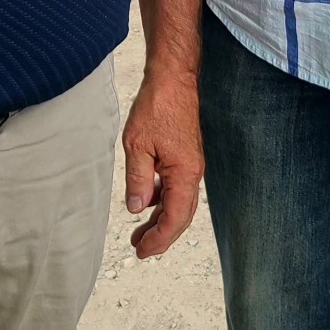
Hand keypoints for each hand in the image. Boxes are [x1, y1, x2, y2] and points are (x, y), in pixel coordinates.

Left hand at [121, 69, 202, 258]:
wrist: (173, 79)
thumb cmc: (157, 106)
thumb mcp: (137, 145)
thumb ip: (138, 180)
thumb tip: (137, 209)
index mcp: (184, 174)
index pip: (174, 219)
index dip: (159, 240)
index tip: (141, 251)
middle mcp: (193, 173)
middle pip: (181, 216)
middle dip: (161, 236)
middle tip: (139, 249)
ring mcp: (191, 164)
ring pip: (179, 203)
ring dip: (161, 219)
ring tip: (139, 231)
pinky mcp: (186, 156)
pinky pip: (177, 187)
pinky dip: (163, 200)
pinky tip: (148, 201)